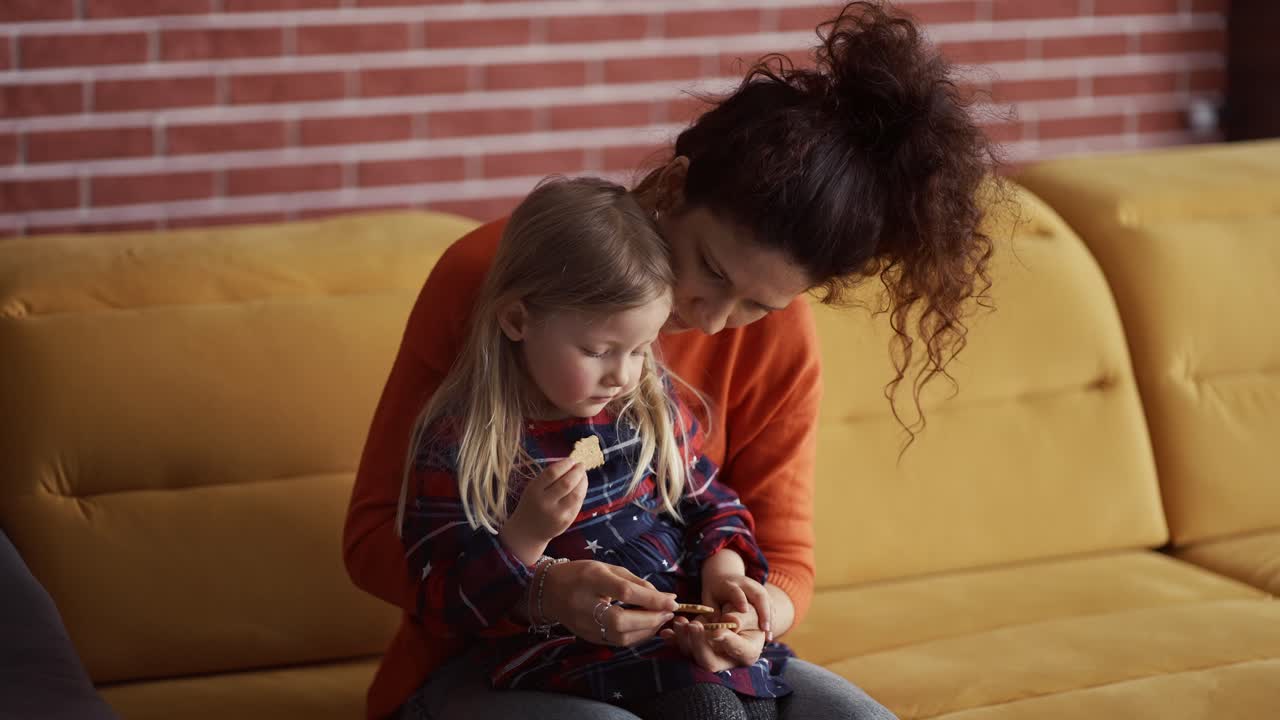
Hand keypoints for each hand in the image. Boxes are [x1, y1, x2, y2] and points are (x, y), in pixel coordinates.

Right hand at [501, 459, 586, 562]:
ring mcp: (557, 514)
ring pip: (576, 494)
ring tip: (583, 475)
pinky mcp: (567, 521)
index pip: (552, 473)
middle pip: (567, 483)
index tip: (571, 460)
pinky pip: (578, 503)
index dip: (565, 464)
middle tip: (581, 465)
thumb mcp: (533, 488)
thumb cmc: (532, 504)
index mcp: (534, 491)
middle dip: (577, 471)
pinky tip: (581, 487)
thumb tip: (571, 463)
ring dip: (583, 482)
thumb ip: (549, 477)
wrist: (528, 532)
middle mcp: (545, 503)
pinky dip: (582, 492)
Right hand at [542, 560, 677, 645]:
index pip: (625, 592)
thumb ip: (635, 581)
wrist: (548, 591)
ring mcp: (584, 624)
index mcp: (591, 579)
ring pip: (620, 637)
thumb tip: (663, 597)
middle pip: (622, 620)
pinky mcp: (587, 637)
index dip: (652, 599)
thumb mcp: (607, 568)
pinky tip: (646, 628)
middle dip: (651, 619)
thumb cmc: (581, 574)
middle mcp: (585, 604)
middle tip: (668, 613)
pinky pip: (616, 642)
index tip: (672, 600)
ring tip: (660, 620)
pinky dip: (636, 637)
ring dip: (646, 631)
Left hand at [659, 603, 765, 670]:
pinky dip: (674, 640)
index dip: (727, 641)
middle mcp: (727, 660)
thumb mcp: (752, 613)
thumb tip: (731, 621)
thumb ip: (743, 617)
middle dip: (699, 644)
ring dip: (683, 639)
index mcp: (747, 653)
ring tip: (680, 622)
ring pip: (693, 655)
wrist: (740, 616)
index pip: (737, 649)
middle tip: (694, 625)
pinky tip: (665, 633)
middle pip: (710, 661)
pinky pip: (683, 648)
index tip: (717, 631)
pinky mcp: (697, 650)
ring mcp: (710, 657)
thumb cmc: (751, 614)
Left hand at [702, 573, 772, 642]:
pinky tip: (769, 634)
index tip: (744, 611)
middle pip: (758, 595)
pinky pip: (770, 605)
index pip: (736, 591)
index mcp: (729, 584)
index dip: (740, 599)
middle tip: (764, 629)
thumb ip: (712, 612)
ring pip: (767, 600)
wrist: (724, 577)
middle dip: (763, 612)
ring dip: (769, 618)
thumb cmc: (715, 592)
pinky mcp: (762, 593)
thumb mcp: (708, 599)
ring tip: (768, 636)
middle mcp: (746, 584)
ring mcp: (756, 587)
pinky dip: (771, 619)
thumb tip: (718, 628)